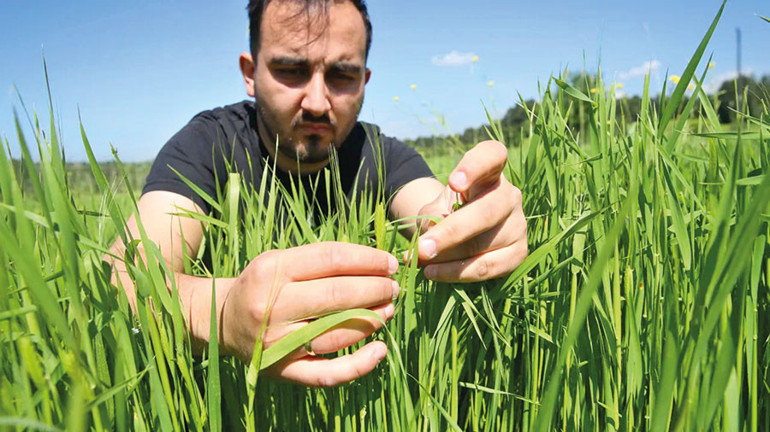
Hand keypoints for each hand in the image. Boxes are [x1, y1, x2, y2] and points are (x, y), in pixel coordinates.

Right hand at [215, 242, 398, 386]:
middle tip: (393, 287)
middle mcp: (271, 306)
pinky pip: (326, 374)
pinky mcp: (283, 370)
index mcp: (271, 270)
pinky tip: (380, 351)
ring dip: (373, 320)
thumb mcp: (280, 260)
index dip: (369, 260)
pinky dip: (358, 366)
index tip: (390, 263)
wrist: (223, 321)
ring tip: (389, 309)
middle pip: (338, 294)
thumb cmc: (263, 285)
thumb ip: (321, 260)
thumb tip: (376, 264)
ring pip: (338, 332)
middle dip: (376, 289)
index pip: (332, 259)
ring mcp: (277, 342)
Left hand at [413, 140, 526, 281]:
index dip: (475, 167)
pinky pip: (488, 267)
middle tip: (422, 248)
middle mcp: (510, 195)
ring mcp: (518, 224)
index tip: (453, 182)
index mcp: (490, 171)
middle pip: (486, 211)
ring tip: (420, 262)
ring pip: (483, 244)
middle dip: (451, 232)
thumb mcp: (435, 206)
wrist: (463, 234)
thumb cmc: (447, 211)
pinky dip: (458, 273)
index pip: (492, 156)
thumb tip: (423, 247)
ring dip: (447, 258)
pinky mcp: (519, 252)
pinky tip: (434, 274)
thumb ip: (429, 219)